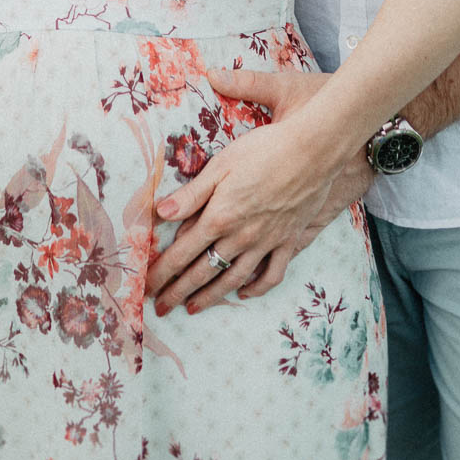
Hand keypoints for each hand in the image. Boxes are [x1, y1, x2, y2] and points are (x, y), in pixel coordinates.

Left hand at [146, 66, 372, 316]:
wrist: (313, 152)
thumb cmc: (263, 150)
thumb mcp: (220, 165)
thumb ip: (191, 195)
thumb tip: (159, 213)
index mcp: (219, 217)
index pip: (181, 253)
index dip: (161, 273)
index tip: (146, 287)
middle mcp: (240, 237)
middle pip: (202, 272)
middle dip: (178, 292)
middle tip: (160, 307)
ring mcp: (266, 242)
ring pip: (233, 279)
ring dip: (210, 297)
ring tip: (193, 309)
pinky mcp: (288, 241)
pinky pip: (271, 274)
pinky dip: (256, 288)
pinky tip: (243, 293)